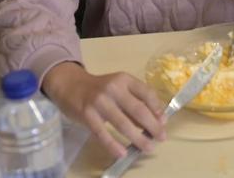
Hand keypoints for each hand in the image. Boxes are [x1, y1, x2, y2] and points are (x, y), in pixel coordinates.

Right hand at [44, 62, 164, 159]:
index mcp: (124, 79)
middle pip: (138, 109)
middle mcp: (113, 88)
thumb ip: (135, 102)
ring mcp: (99, 101)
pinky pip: (102, 133)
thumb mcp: (119, 89)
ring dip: (137, 138)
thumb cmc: (99, 90)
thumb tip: (157, 120)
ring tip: (147, 148)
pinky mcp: (87, 114)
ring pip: (122, 123)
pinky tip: (122, 153)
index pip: (146, 93)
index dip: (157, 109)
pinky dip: (113, 144)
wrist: (70, 85)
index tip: (163, 122)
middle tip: (161, 138)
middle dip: (152, 126)